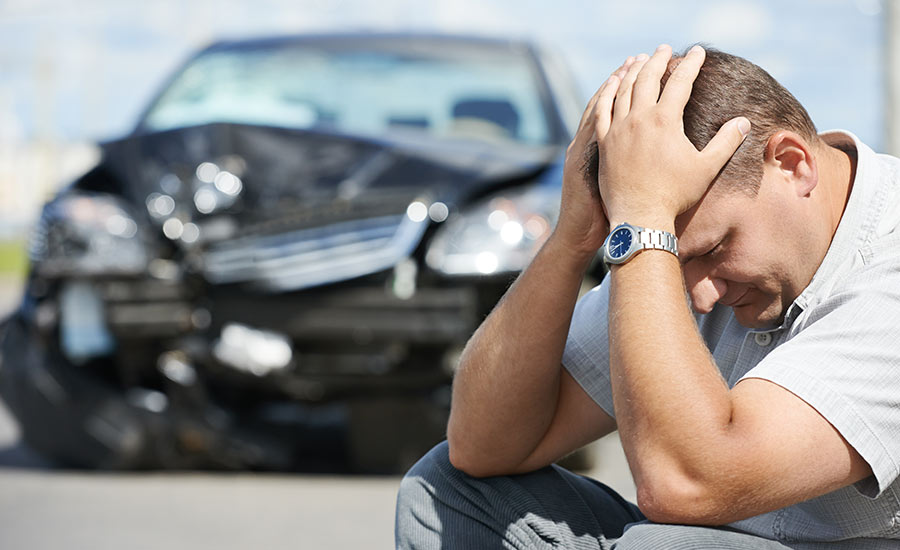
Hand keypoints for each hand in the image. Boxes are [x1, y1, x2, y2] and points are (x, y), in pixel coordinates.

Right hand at [553, 59, 631, 258]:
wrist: (578, 236)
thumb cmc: (600, 217)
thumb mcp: (611, 185)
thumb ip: (626, 165)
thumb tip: (652, 153)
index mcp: (595, 147)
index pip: (612, 110)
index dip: (625, 88)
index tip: (641, 67)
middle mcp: (587, 144)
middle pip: (607, 102)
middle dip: (623, 77)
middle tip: (640, 56)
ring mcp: (582, 152)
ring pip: (597, 111)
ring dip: (613, 86)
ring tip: (629, 65)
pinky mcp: (581, 163)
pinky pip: (591, 129)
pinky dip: (601, 110)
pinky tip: (614, 94)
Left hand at [596, 45, 750, 230]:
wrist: (640, 217)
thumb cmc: (675, 195)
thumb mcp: (706, 168)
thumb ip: (726, 142)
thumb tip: (744, 122)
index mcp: (665, 121)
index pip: (680, 82)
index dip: (690, 64)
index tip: (697, 52)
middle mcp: (638, 119)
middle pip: (647, 78)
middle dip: (658, 60)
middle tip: (665, 49)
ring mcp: (617, 129)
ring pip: (623, 89)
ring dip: (632, 70)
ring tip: (639, 59)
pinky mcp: (603, 142)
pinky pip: (602, 109)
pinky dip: (608, 92)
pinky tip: (612, 83)